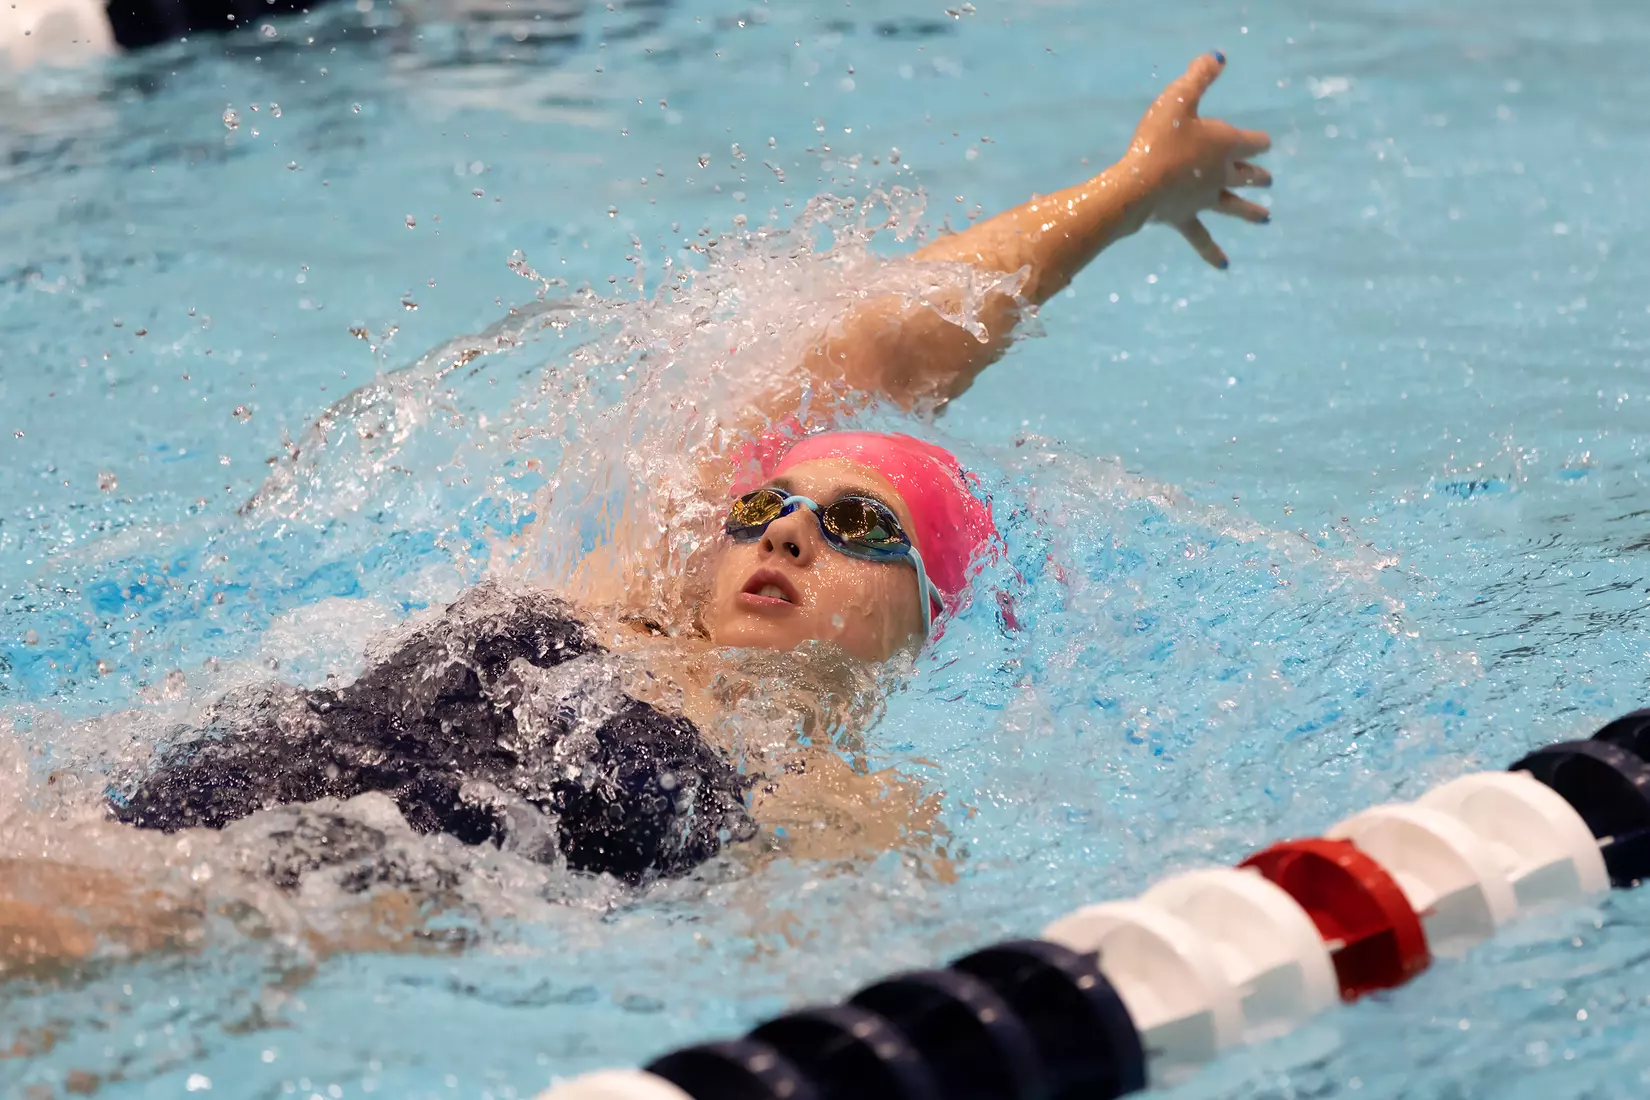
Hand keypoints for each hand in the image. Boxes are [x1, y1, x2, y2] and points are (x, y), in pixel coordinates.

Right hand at [1127, 52, 1272, 268]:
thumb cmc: (1158, 139)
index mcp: (1225, 145)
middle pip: (1246, 174)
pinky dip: (1213, 252)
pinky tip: (1225, 267)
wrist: (1139, 186)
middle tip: (1268, 180)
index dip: (1258, 141)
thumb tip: (1218, 58)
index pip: (1252, 142)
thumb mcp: (1178, 99)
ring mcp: (1204, 199)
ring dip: (1250, 211)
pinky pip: (1202, 238)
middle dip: (1257, 175)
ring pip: (1233, 205)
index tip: (1265, 142)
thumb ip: (1199, 77)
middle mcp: (1220, 174)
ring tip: (1266, 219)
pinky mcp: (1185, 218)